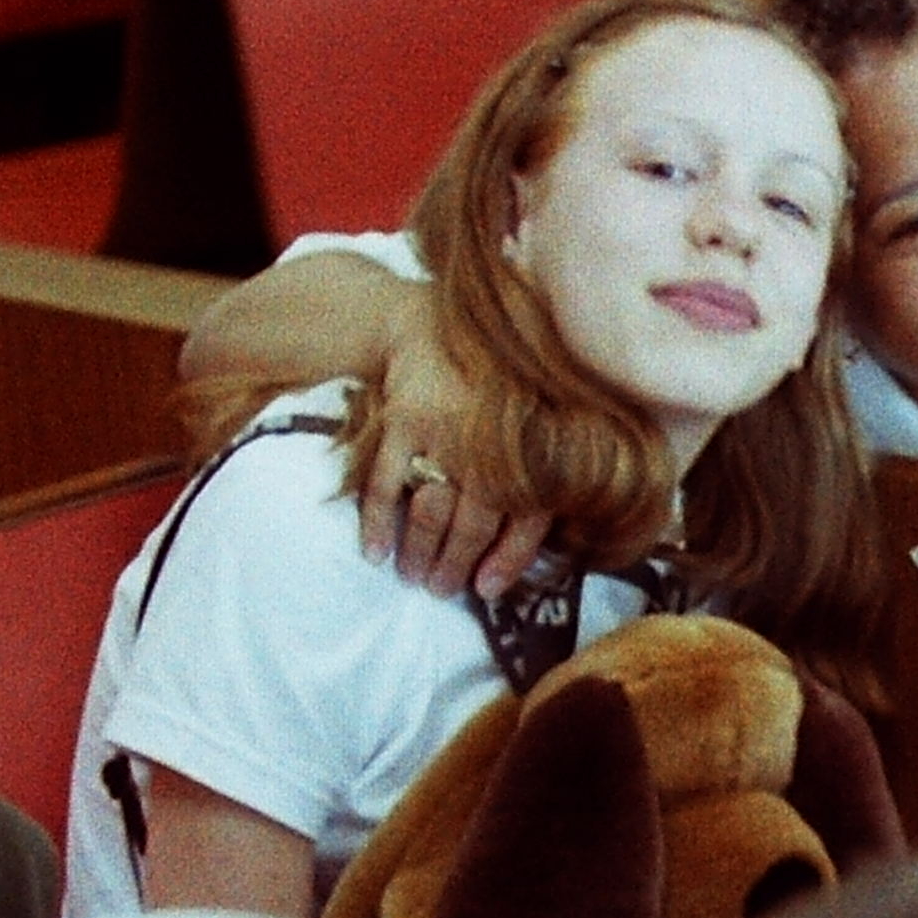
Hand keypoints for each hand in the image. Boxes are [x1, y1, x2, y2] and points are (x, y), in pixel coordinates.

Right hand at [353, 319, 551, 599]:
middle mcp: (492, 445)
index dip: (506, 561)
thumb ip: (539, 471)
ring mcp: (446, 432)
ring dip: (419, 551)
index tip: (485, 591)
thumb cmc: (487, 384)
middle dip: (454, 564)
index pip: (525, 519)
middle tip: (438, 590)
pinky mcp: (404, 420)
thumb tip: (544, 540)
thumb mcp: (528, 418)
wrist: (428, 325)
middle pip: (472, 523)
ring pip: (431, 509)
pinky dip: (377, 522)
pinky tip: (374, 551)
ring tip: (410, 576)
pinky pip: (386, 483)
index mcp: (530, 448)